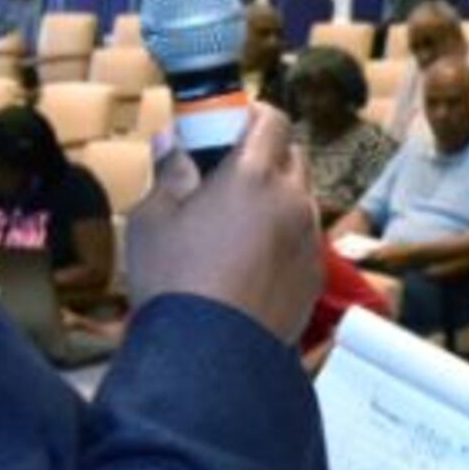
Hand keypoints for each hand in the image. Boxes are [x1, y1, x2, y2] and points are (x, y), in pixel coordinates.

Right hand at [125, 105, 320, 343]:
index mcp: (253, 175)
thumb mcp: (153, 218)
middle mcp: (292, 201)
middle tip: (229, 172)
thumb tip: (172, 139)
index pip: (273, 120)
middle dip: (266, 154)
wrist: (209, 354)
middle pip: (293, 157)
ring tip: (240, 220)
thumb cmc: (174, 280)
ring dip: (278, 197)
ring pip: (302, 199)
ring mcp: (310, 239)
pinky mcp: (315, 275)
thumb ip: (169, 172)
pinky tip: (253, 258)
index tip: (230, 123)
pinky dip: (286, 236)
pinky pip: (305, 239)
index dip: (253, 115)